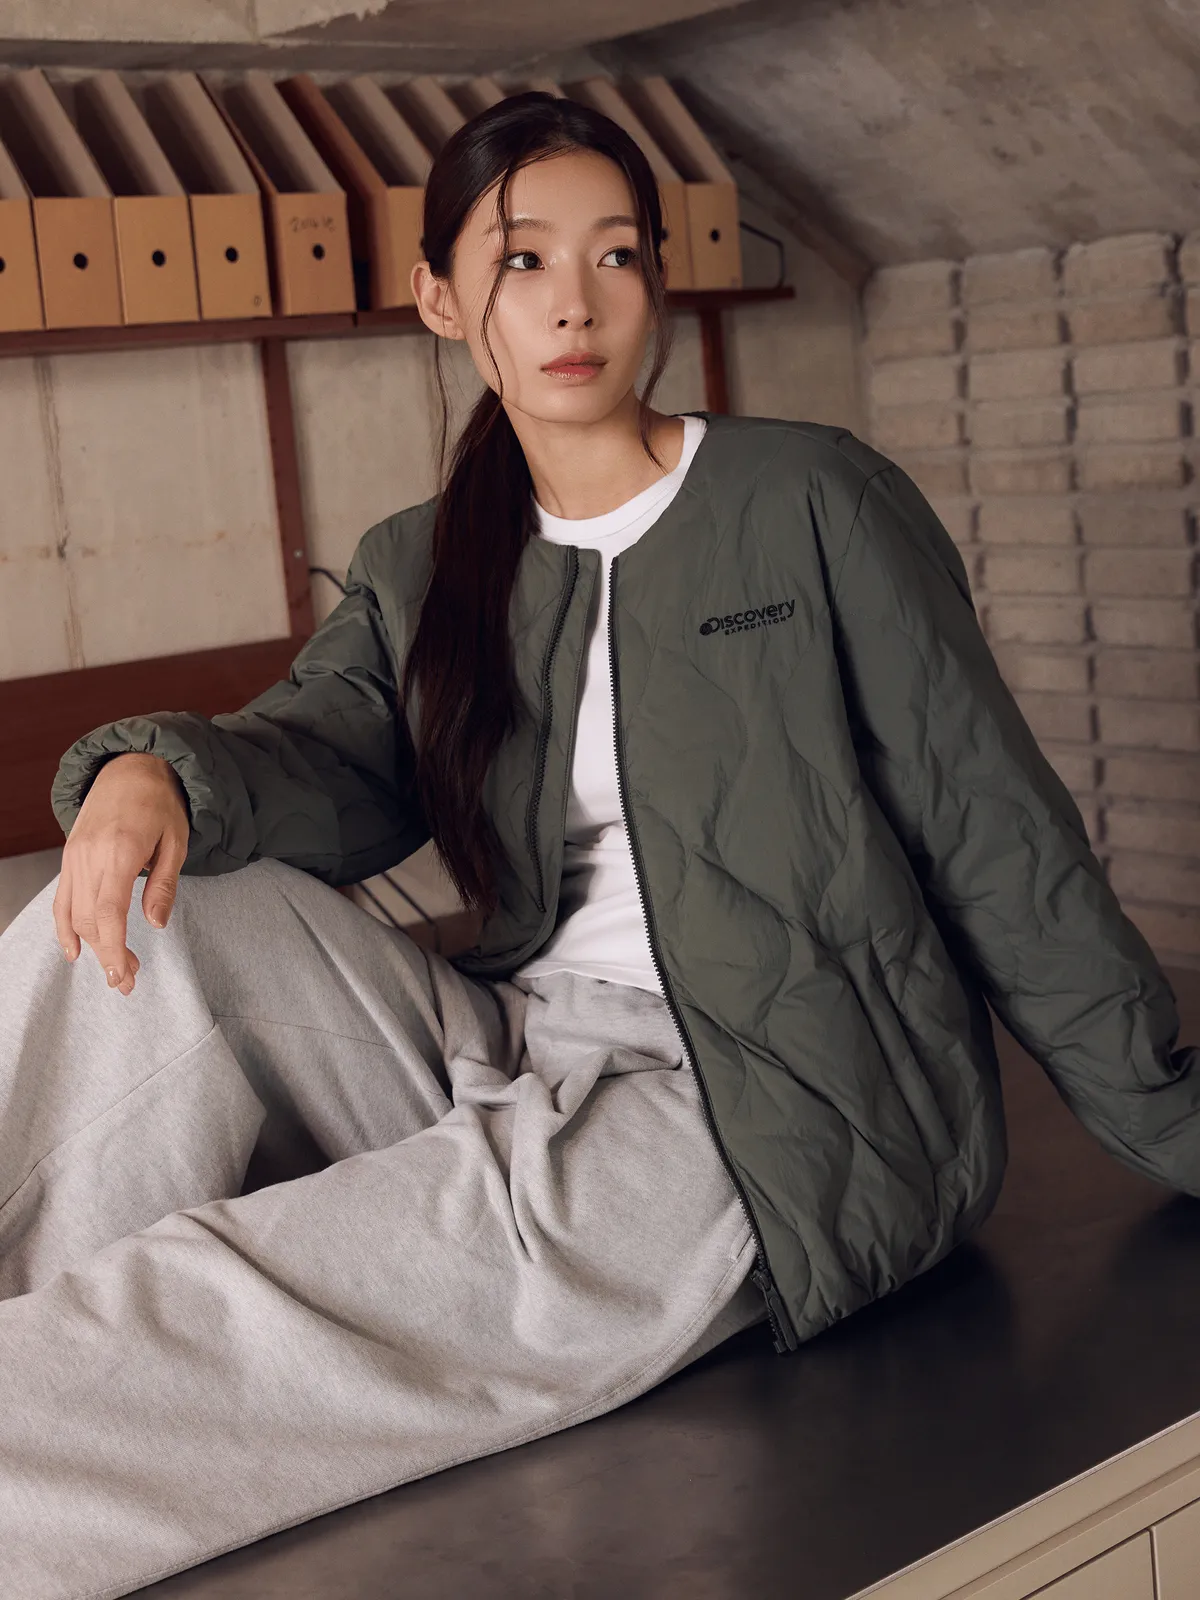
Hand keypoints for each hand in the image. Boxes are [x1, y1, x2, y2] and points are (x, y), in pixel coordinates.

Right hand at [53, 752, 189, 996]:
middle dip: (107, 954)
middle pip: (90, 919)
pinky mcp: (69, 857)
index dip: (113, 948)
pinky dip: (64, 927)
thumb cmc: (160, 804)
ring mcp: (75, 857)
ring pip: (74, 913)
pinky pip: (61, 899)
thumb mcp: (177, 841)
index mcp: (121, 852)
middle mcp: (91, 856)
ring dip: (91, 946)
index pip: (109, 912)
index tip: (122, 976)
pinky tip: (74, 951)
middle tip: (128, 981)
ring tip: (113, 970)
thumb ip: (164, 884)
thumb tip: (155, 924)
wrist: (130, 768)